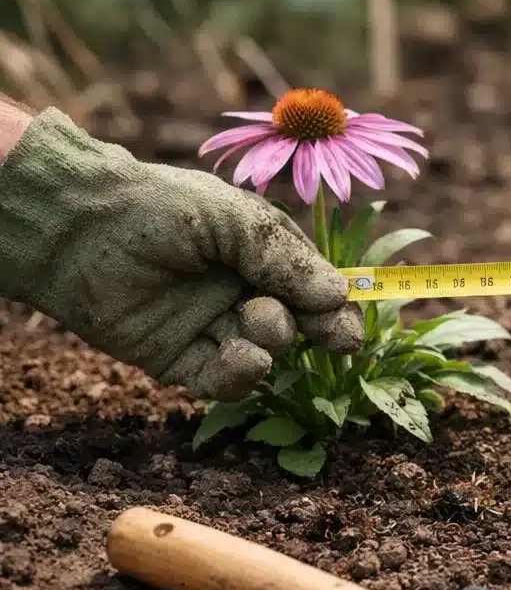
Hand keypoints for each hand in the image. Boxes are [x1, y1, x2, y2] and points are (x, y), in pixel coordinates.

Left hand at [0, 108, 362, 399]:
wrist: (81, 229)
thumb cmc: (161, 208)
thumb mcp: (236, 220)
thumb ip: (286, 259)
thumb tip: (339, 295)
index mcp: (261, 254)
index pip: (313, 286)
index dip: (336, 308)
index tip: (350, 325)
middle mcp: (241, 291)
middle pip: (298, 324)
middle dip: (319, 330)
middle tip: (335, 338)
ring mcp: (211, 326)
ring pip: (266, 351)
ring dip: (273, 340)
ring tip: (257, 319)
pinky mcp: (179, 360)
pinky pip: (224, 380)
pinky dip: (240, 374)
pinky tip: (241, 357)